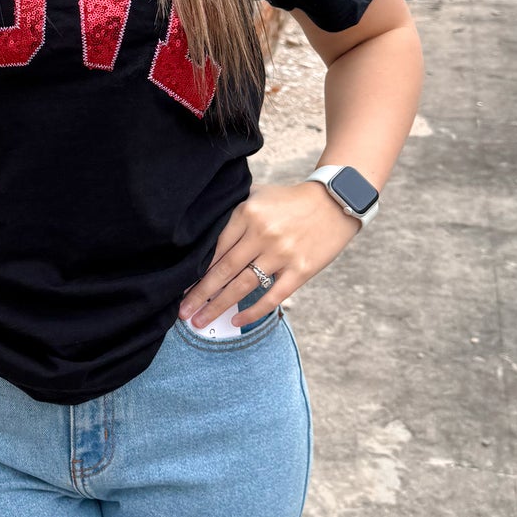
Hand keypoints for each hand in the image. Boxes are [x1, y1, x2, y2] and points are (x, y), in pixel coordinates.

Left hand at [179, 180, 360, 328]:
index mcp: (247, 213)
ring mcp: (282, 253)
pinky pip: (272, 296)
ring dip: (218, 306)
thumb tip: (204, 234)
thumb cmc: (291, 200)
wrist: (335, 200)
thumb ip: (233, 211)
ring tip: (200, 320)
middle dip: (200, 294)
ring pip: (242, 286)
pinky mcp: (301, 269)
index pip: (215, 248)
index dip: (196, 271)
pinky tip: (235, 321)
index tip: (181, 287)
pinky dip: (252, 311)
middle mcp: (262, 234)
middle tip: (183, 312)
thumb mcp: (258, 195)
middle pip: (223, 270)